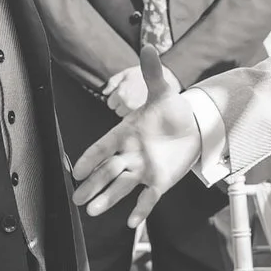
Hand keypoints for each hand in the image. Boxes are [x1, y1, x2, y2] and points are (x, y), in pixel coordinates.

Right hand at [72, 64, 195, 226]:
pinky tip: (132, 223)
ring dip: (108, 198)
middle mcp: (129, 154)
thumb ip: (152, 73)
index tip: (77, 171)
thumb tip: (147, 47)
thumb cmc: (170, 109)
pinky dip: (141, 209)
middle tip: (77, 198)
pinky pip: (148, 198)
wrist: (193, 126)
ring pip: (121, 186)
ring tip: (92, 211)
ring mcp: (142, 170)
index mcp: (125, 133)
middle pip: (107, 171)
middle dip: (92, 184)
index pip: (103, 147)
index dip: (91, 158)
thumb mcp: (162, 90)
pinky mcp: (158, 182)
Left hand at [100, 66, 149, 114]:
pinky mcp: (145, 115)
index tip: (122, 94)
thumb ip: (112, 82)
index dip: (115, 99)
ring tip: (137, 101)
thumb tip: (104, 92)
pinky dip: (138, 114)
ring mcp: (137, 111)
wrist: (163, 79)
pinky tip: (142, 106)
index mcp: (121, 93)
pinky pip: (136, 119)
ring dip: (129, 111)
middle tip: (131, 97)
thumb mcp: (126, 73)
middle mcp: (127, 104)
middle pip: (118, 111)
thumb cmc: (143, 75)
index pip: (110, 104)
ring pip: (126, 117)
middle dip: (122, 106)